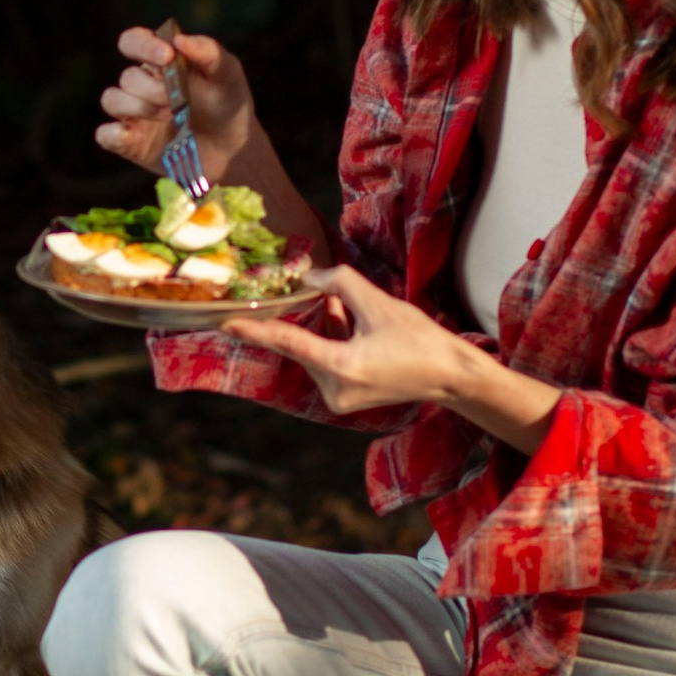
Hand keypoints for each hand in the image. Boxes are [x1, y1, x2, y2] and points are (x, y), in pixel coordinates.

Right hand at [96, 24, 254, 174]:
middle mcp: (141, 84)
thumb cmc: (228, 103)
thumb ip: (208, 52)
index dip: (143, 46)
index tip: (167, 57)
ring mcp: (133, 114)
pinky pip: (106, 135)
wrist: (233, 148)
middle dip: (152, 87)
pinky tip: (134, 136)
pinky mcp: (129, 142)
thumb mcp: (227, 74)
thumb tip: (179, 39)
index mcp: (159, 61)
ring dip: (138, 107)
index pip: (133, 42)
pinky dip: (114, 134)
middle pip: (127, 77)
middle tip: (177, 100)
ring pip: (112, 100)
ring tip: (169, 116)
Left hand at [221, 265, 472, 415]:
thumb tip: (309, 276)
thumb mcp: (380, 304)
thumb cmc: (420, 341)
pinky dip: (331, 341)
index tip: (224, 323)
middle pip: (304, 344)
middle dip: (309, 319)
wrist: (450, 376)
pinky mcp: (344, 398)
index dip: (255, 330)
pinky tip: (345, 320)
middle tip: (324, 297)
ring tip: (349, 310)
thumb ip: (341, 284)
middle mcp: (335, 389)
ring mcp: (339, 398)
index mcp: (342, 368)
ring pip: (314, 351)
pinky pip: (325, 361)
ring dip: (324, 328)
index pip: (288, 343)